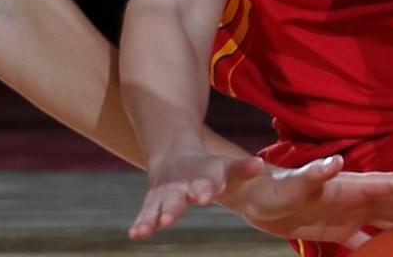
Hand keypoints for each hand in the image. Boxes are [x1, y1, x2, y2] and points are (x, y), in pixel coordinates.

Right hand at [130, 150, 265, 238]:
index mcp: (202, 177)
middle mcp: (180, 186)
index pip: (204, 183)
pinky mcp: (153, 204)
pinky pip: (146, 215)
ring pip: (156, 208)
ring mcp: (164, 195)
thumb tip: (259, 164)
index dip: (204, 190)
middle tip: (169, 220)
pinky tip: (134, 235)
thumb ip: (242, 169)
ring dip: (151, 219)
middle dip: (172, 208)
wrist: (174, 157)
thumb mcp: (226, 167)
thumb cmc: (209, 169)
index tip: (203, 198)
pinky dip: (141, 224)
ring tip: (143, 231)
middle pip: (176, 198)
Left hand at [227, 155, 392, 248]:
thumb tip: (335, 163)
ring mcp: (346, 213)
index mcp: (347, 186)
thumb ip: (312, 176)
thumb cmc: (267, 188)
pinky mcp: (335, 229)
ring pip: (390, 217)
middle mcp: (352, 197)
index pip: (391, 183)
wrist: (246, 194)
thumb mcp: (289, 184)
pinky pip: (369, 238)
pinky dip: (387, 243)